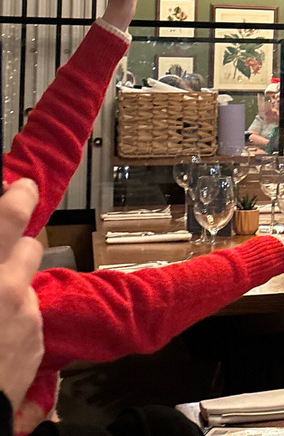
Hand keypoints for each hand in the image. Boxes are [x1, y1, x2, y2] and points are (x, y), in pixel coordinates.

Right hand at [0, 179, 44, 408]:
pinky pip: (29, 319)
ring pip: (27, 285)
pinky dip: (14, 322)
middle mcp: (7, 285)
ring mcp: (25, 314)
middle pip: (28, 246)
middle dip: (15, 246)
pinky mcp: (35, 342)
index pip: (10, 214)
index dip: (17, 196)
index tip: (19, 187)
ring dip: (12, 288)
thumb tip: (1, 237)